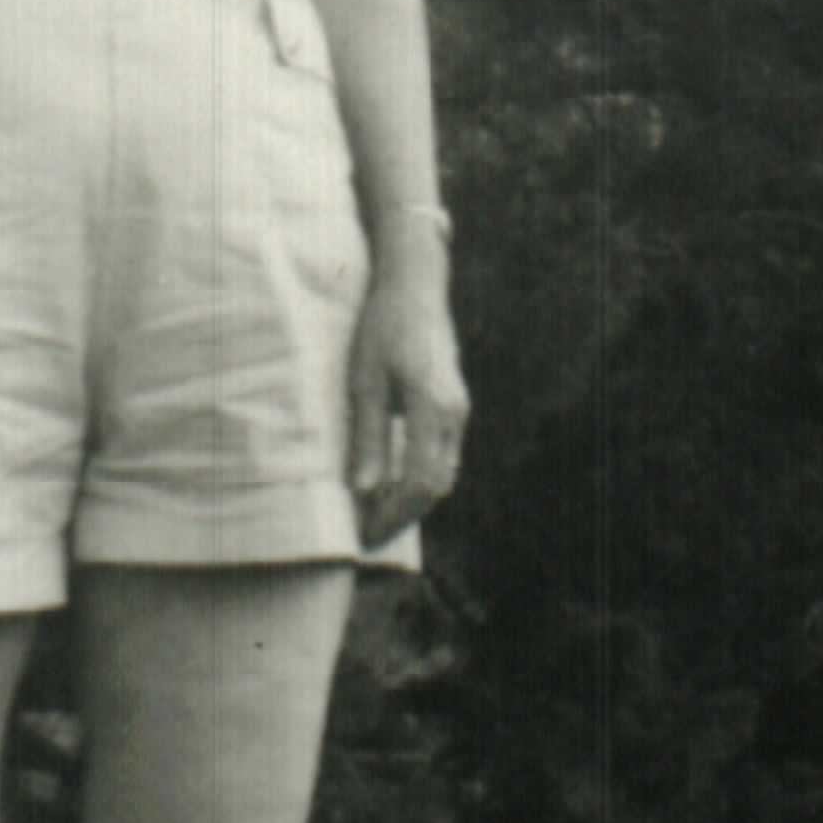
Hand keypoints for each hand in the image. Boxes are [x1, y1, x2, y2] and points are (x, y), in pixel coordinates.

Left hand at [346, 260, 467, 549]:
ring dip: (412, 501)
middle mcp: (453, 413)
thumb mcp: (364, 381)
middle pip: (435, 486)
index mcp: (431, 407)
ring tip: (376, 516)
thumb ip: (367, 437)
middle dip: (402, 517)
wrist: (414, 286)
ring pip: (442, 474)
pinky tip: (392, 485)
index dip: (393, 515)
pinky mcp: (453, 405)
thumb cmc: (382, 326)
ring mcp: (458, 409)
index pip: (419, 482)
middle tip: (367, 536)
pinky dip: (420, 479)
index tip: (365, 534)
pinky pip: (443, 456)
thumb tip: (364, 490)